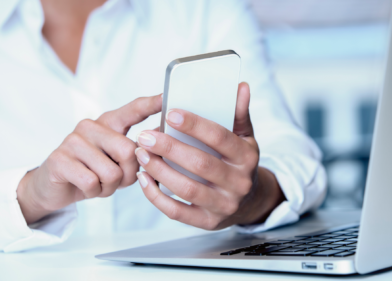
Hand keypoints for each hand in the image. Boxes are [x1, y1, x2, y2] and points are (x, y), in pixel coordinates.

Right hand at [17, 95, 162, 223]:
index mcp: (110, 122)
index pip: (134, 109)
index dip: (152, 104)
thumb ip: (137, 152)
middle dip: (129, 174)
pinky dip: (93, 192)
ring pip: (112, 172)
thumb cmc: (95, 172)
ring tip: (99, 182)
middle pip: (129, 151)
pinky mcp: (59, 159)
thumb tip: (157, 147)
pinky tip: (85, 186)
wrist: (56, 187)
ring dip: (109, 186)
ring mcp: (72, 140)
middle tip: (116, 178)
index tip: (168, 96)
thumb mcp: (120, 161)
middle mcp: (91, 125)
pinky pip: (92, 182)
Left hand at [135, 83, 284, 229]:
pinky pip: (178, 212)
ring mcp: (224, 205)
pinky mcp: (208, 222)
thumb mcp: (245, 137)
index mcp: (247, 157)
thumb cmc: (239, 162)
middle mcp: (239, 183)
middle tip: (145, 136)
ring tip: (141, 155)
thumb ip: (238, 114)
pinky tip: (144, 179)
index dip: (195, 125)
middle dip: (170, 149)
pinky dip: (157, 197)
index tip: (170, 114)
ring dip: (160, 171)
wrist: (249, 201)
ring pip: (187, 189)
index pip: (220, 138)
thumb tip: (241, 87)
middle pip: (201, 165)